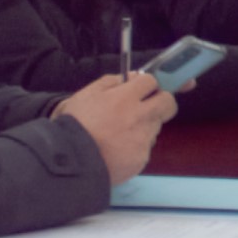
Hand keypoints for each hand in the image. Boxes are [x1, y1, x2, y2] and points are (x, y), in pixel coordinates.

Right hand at [55, 71, 173, 184]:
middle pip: (168, 103)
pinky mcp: (142, 158)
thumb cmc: (74, 125)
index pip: (151, 81)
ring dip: (145, 125)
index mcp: (125, 98)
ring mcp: (143, 139)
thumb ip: (112, 82)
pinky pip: (145, 147)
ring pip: (156, 126)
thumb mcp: (86, 95)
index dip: (146, 84)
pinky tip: (117, 149)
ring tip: (119, 133)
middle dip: (161, 101)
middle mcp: (139, 117)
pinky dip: (135, 146)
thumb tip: (133, 76)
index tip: (140, 89)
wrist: (69, 162)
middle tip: (146, 106)